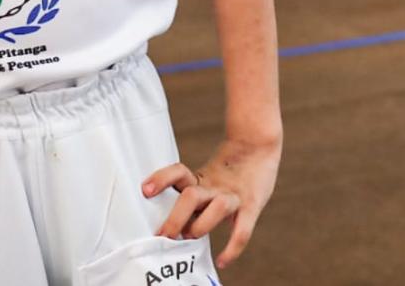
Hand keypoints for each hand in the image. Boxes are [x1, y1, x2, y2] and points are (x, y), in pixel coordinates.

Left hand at [145, 136, 281, 269]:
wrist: (259, 144)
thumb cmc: (231, 167)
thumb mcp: (208, 175)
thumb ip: (193, 194)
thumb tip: (171, 223)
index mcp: (201, 178)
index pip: (178, 173)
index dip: (161, 180)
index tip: (145, 191)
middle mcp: (215, 187)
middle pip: (191, 196)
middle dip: (176, 218)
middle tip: (162, 235)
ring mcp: (233, 196)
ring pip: (216, 208)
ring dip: (201, 225)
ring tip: (191, 236)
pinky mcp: (251, 205)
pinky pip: (242, 231)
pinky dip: (232, 249)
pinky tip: (222, 261)